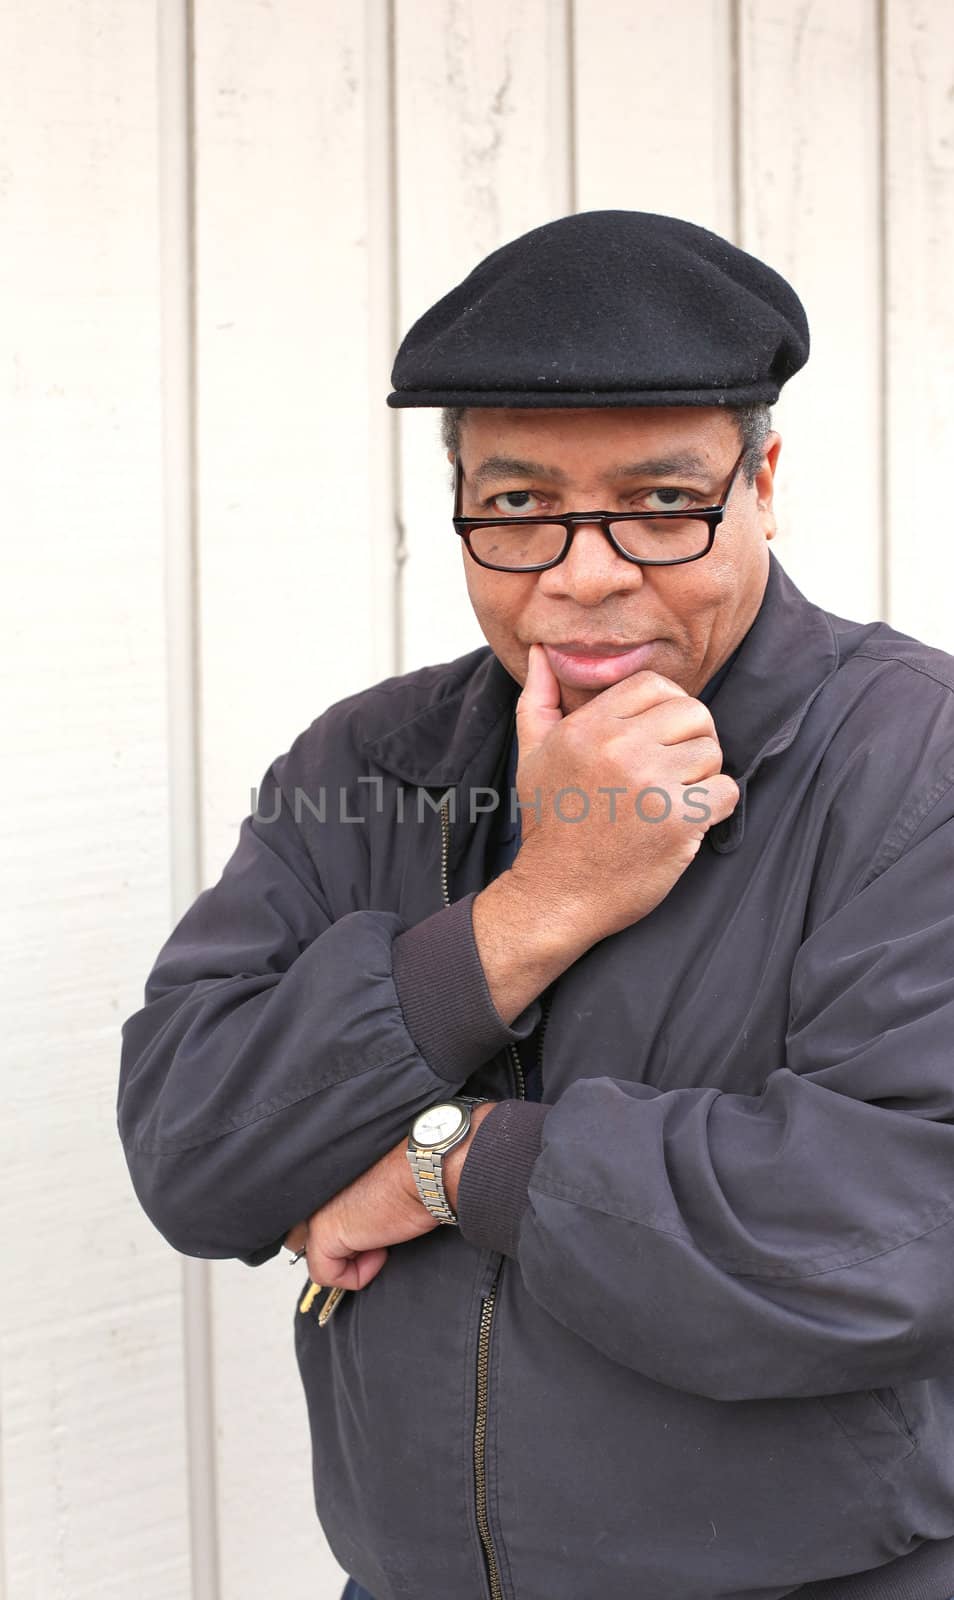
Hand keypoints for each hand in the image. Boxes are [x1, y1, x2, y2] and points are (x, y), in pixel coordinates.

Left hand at [284, 1103, 497, 1290]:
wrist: (428, 1171)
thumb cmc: (415, 1176)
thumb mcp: (378, 1190)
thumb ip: (355, 1204)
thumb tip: (356, 1228)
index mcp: (325, 1175)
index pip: (315, 1218)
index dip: (344, 1233)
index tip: (373, 1231)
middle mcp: (313, 1191)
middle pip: (311, 1238)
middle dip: (342, 1248)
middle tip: (376, 1237)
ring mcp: (314, 1211)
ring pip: (321, 1257)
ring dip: (353, 1260)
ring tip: (382, 1239)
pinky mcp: (324, 1232)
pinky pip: (326, 1275)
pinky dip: (357, 1275)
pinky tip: (380, 1249)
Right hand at [509, 643, 739, 944]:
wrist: (558, 892)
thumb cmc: (550, 824)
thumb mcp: (531, 754)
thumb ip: (539, 698)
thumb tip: (540, 651)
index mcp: (588, 727)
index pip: (655, 684)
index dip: (666, 707)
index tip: (658, 737)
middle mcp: (619, 748)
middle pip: (693, 712)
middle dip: (690, 739)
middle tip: (672, 770)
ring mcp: (650, 784)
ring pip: (711, 750)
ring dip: (702, 775)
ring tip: (673, 797)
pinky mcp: (677, 822)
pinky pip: (727, 791)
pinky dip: (717, 806)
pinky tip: (689, 819)